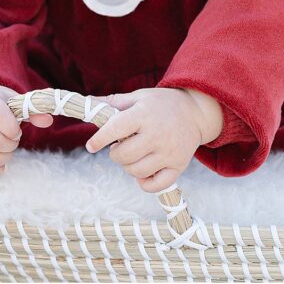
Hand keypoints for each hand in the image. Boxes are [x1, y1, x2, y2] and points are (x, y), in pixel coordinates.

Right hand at [0, 82, 53, 178]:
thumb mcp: (11, 100)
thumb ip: (31, 110)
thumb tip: (48, 121)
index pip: (0, 117)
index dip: (13, 128)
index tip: (16, 130)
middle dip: (11, 145)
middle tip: (13, 140)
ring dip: (4, 158)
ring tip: (6, 150)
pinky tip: (0, 163)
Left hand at [84, 87, 216, 193]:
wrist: (196, 112)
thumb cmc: (162, 104)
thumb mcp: (138, 97)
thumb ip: (113, 103)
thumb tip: (87, 104)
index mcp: (144, 114)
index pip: (114, 129)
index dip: (99, 140)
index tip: (91, 146)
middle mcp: (157, 134)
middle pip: (123, 156)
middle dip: (115, 153)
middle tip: (121, 146)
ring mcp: (169, 152)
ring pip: (136, 172)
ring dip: (128, 166)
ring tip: (133, 155)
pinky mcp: (179, 165)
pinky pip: (155, 186)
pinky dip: (144, 183)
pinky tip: (144, 172)